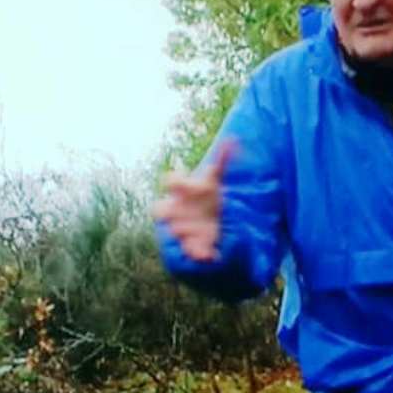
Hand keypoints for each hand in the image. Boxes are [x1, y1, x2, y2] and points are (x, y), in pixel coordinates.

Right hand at [152, 140, 235, 260]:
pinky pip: (189, 251)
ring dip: (183, 232)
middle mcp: (175, 210)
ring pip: (174, 231)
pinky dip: (199, 254)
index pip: (171, 181)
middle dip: (165, 211)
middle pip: (159, 209)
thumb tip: (234, 138)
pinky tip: (211, 255)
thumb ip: (223, 160)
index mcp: (181, 191)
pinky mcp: (191, 245)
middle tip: (175, 212)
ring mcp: (181, 228)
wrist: (207, 219)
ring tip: (198, 234)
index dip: (176, 181)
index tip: (184, 179)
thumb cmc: (207, 196)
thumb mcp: (216, 179)